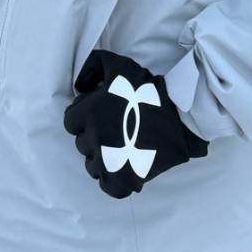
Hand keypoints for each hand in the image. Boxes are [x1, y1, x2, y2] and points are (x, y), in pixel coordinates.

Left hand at [64, 48, 208, 198]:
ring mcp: (109, 161)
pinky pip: (107, 186)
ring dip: (102, 158)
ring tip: (122, 147)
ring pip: (92, 165)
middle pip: (81, 144)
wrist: (181, 114)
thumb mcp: (118, 65)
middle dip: (94, 136)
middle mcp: (95, 138)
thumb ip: (92, 66)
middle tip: (115, 128)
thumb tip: (79, 84)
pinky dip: (113, 180)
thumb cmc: (149, 89)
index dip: (84, 118)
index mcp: (90, 113)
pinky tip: (123, 168)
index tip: (100, 115)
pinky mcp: (124, 179)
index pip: (70, 122)